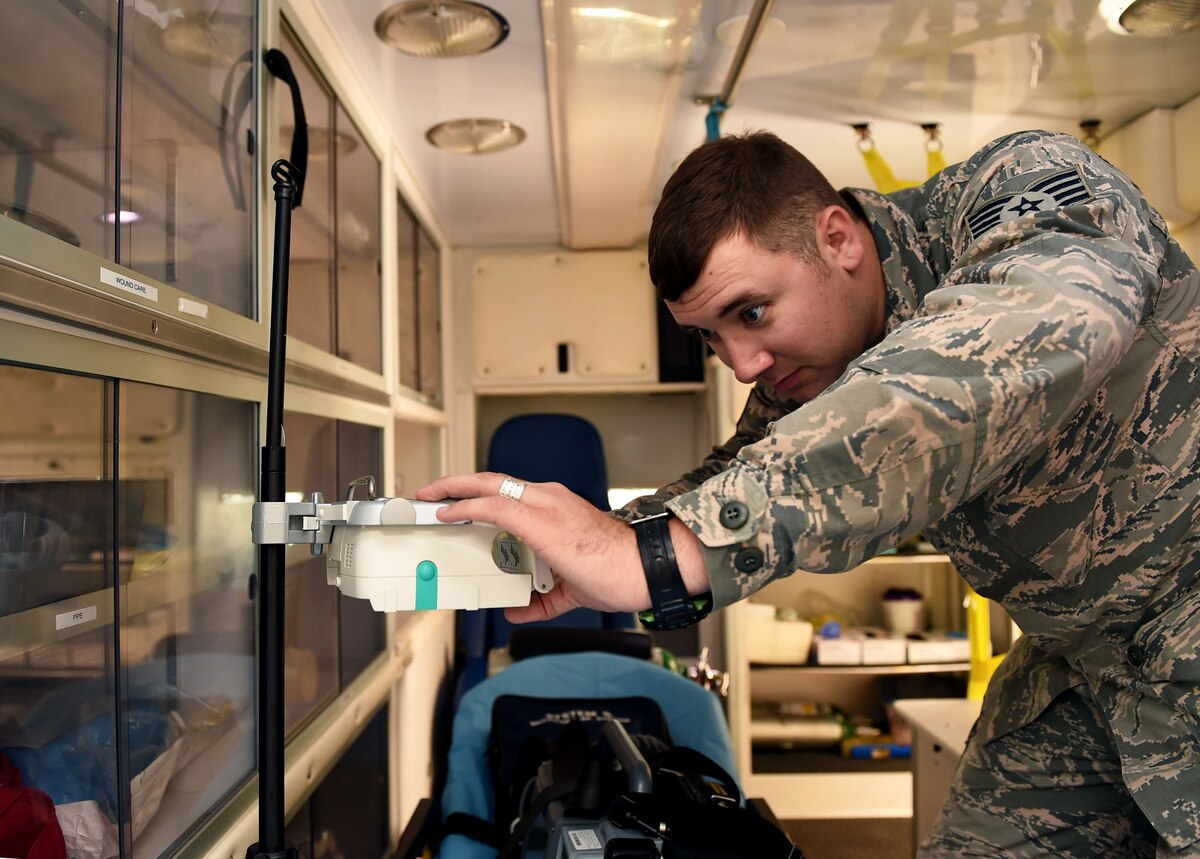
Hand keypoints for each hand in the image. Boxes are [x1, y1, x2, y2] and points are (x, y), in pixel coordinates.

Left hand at [415, 472, 648, 622]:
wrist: (643, 568)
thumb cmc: (618, 571)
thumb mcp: (570, 587)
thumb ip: (541, 599)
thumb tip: (517, 610)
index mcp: (556, 507)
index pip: (509, 493)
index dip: (478, 492)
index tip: (455, 499)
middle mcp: (548, 498)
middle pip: (492, 480)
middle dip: (457, 483)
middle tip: (431, 491)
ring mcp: (544, 506)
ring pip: (489, 486)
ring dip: (455, 490)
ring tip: (431, 498)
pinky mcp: (539, 521)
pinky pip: (494, 507)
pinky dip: (467, 507)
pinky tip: (449, 513)